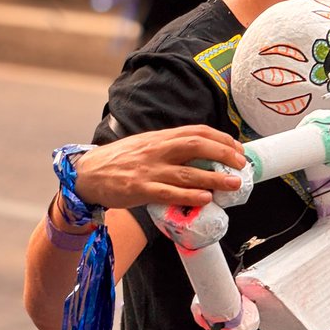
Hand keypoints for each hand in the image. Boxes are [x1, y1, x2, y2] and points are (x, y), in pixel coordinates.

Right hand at [73, 125, 247, 209]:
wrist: (87, 173)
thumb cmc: (119, 161)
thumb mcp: (146, 145)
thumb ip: (169, 147)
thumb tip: (199, 153)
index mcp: (160, 137)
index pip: (196, 131)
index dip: (220, 138)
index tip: (237, 148)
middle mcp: (157, 150)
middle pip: (196, 145)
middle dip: (223, 153)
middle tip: (241, 163)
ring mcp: (149, 170)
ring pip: (188, 172)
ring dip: (214, 177)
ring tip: (234, 183)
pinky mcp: (140, 190)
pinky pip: (169, 193)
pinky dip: (189, 195)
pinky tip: (205, 198)